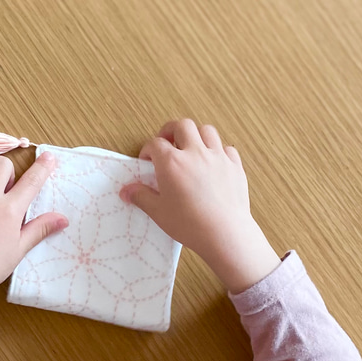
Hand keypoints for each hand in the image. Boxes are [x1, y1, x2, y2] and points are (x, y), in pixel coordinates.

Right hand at [120, 119, 279, 292]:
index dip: (148, 150)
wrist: (224, 233)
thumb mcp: (158, 212)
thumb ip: (141, 197)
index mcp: (172, 163)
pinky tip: (213, 163)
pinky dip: (218, 151)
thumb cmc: (189, 224)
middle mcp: (195, 153)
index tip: (147, 161)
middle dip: (171, 130)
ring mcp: (217, 157)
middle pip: (182, 126)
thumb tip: (127, 191)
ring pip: (206, 131)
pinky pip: (227, 148)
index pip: (155, 144)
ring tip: (191, 148)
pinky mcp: (235, 166)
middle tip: (167, 142)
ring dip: (196, 135)